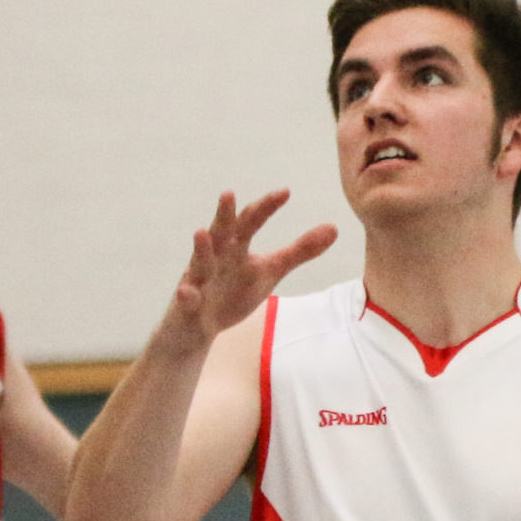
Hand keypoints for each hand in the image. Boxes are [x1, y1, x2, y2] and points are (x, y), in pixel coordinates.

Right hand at [165, 191, 336, 350]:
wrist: (197, 328)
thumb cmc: (232, 293)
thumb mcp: (269, 271)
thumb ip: (299, 251)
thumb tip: (334, 228)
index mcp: (236, 246)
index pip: (251, 222)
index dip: (266, 208)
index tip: (285, 192)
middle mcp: (215, 258)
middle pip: (220, 233)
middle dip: (224, 215)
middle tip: (229, 194)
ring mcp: (198, 280)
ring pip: (199, 262)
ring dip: (200, 249)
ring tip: (202, 232)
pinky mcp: (186, 306)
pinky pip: (185, 300)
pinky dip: (186, 295)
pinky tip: (187, 292)